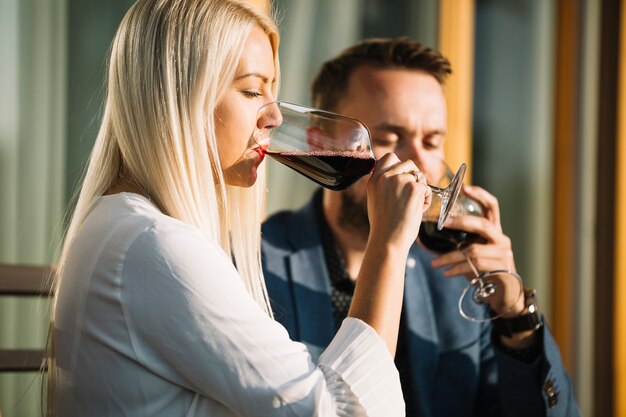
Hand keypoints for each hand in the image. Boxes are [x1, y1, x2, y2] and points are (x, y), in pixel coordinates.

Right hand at [367, 153, 431, 251]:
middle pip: (408, 163)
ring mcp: (399, 180)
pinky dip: (427, 200)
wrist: (388, 240)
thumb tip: (401, 177)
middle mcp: (385, 177)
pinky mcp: (414, 188)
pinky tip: (418, 211)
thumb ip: (385, 185)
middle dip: (414, 176)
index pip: (389, 157)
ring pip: (420, 176)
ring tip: (413, 206)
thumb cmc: (384, 226)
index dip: (400, 164)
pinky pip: (427, 188)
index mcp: (374, 180)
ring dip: (421, 189)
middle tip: (413, 193)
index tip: (403, 176)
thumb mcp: (376, 200)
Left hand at [430, 185, 523, 315]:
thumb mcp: (472, 252)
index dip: (480, 195)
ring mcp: (503, 254)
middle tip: (442, 222)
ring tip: (434, 263)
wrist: (504, 295)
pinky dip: (458, 269)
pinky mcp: (502, 269)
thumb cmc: (483, 269)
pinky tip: (446, 272)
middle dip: (461, 222)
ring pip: (473, 250)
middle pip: (482, 224)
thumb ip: (458, 242)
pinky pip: (475, 267)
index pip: (492, 206)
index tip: (465, 188)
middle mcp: (501, 239)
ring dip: (450, 257)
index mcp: (494, 230)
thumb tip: (425, 239)